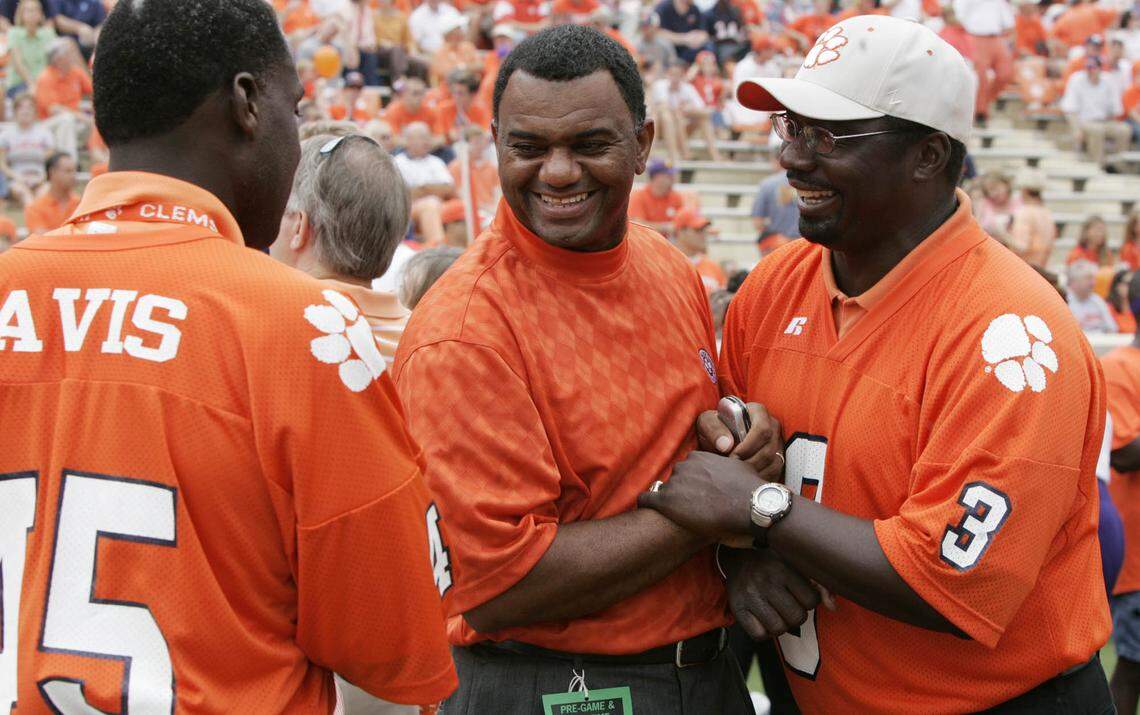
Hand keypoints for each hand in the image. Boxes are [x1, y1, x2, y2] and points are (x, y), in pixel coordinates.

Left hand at [638, 451, 761, 542]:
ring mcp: (674, 483)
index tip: (697, 494)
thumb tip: (733, 466)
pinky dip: (646, 504)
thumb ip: (727, 466)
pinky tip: (646, 512)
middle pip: (675, 479)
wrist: (751, 506)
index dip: (693, 483)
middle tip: (690, 507)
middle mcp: (683, 466)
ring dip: (668, 501)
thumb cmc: (749, 491)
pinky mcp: (666, 501)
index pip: (688, 468)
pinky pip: (646, 499)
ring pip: (663, 491)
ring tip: (672, 514)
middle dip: (681, 491)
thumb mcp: (740, 467)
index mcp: (699, 457)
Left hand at [696, 402, 783, 479]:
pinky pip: (776, 472)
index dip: (749, 446)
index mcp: (758, 412)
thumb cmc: (714, 427)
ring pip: (775, 462)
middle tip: (733, 471)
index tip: (733, 456)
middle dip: (750, 463)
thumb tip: (726, 445)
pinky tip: (746, 481)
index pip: (762, 429)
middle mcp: (772, 426)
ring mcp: (777, 442)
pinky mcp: (778, 457)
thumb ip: (714, 429)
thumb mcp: (707, 422)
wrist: (720, 437)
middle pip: (769, 449)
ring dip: (755, 473)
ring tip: (738, 477)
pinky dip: (761, 479)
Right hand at [727, 549, 820, 639]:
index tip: (800, 594)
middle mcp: (766, 580)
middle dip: (796, 615)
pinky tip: (763, 619)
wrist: (737, 558)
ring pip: (779, 629)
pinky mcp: (737, 608)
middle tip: (788, 605)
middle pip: (797, 618)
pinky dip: (764, 633)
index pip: (811, 600)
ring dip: (781, 625)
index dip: (809, 601)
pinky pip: (759, 635)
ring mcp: (750, 595)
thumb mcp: (797, 564)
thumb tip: (833, 607)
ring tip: (776, 612)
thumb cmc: (774, 564)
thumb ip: (821, 583)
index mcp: (783, 567)